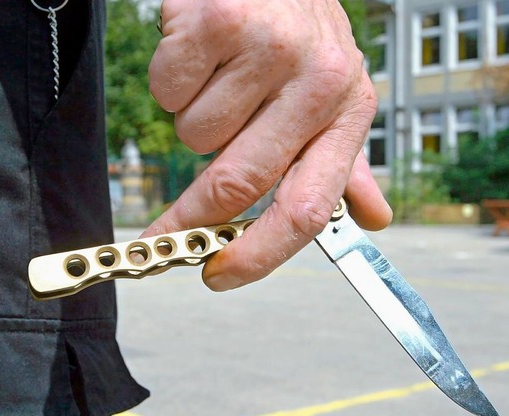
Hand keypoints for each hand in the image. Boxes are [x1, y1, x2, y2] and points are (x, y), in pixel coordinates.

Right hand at [144, 0, 391, 290]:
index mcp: (347, 109)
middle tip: (159, 237)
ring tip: (218, 78)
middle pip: (237, 180)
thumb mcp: (333, 95)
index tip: (219, 274)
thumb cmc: (294, 33)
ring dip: (193, 119)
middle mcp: (318, 79)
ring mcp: (269, 48)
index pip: (309, 206)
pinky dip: (170, 80)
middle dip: (188, 218)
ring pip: (194, 134)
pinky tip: (199, 52)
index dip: (260, 254)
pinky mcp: (219, 22)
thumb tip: (373, 218)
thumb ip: (344, 161)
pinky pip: (167, 91)